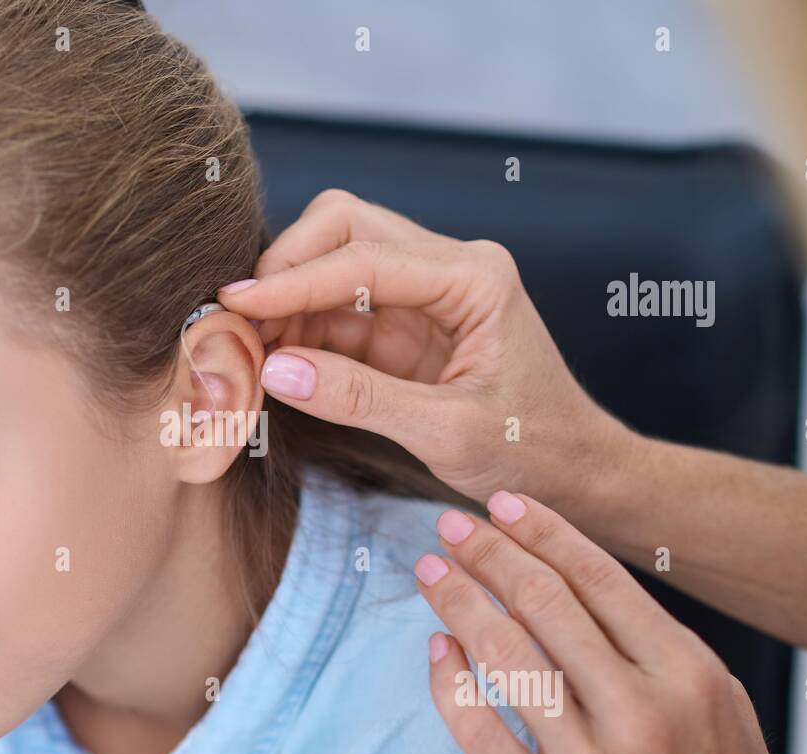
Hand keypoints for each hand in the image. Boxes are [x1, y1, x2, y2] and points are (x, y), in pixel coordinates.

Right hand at [218, 188, 636, 512]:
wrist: (572, 472)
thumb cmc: (530, 450)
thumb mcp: (446, 431)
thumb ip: (359, 398)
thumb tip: (275, 369)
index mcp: (474, 278)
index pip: (364, 259)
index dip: (292, 281)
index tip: (234, 304)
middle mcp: (447, 267)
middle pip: (343, 227)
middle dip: (286, 267)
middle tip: (239, 322)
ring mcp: (421, 292)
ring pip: (332, 261)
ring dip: (285, 299)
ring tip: (246, 349)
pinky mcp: (400, 325)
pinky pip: (334, 310)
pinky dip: (296, 329)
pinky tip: (272, 361)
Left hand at [415, 490, 797, 753]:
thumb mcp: (719, 706)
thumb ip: (656, 645)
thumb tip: (579, 580)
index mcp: (687, 675)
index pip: (598, 578)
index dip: (542, 531)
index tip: (502, 505)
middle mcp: (639, 712)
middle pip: (544, 604)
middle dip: (488, 554)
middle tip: (449, 527)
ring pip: (506, 656)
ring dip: (458, 602)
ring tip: (431, 572)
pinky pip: (480, 734)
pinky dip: (449, 684)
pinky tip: (436, 649)